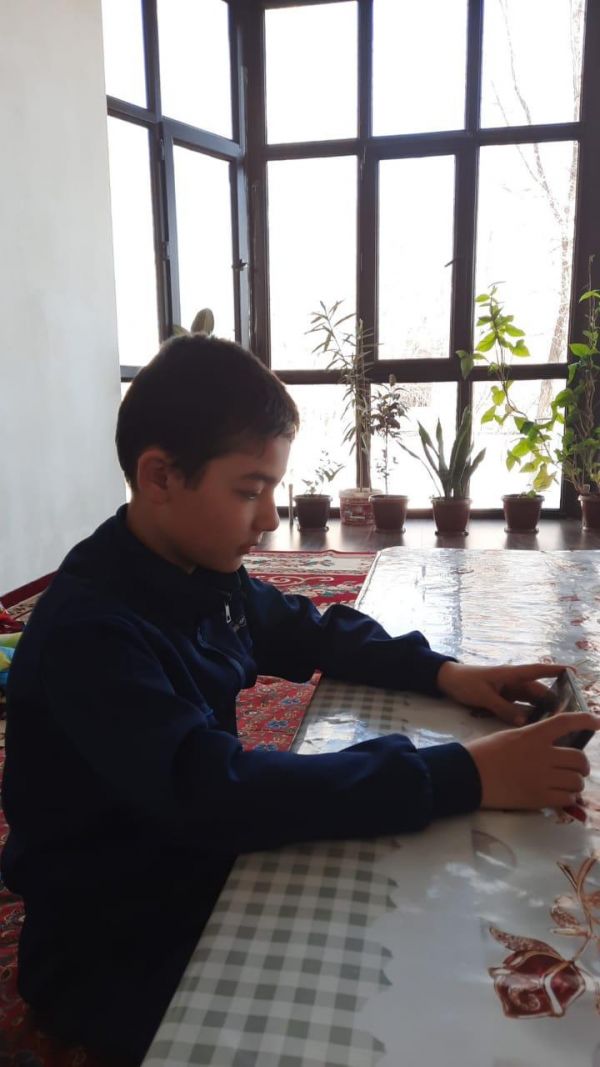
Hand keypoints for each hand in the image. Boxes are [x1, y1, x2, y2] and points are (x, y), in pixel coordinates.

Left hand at [436, 661, 567, 724]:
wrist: (446, 681)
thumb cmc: (465, 682)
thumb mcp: (484, 696)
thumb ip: (503, 708)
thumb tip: (525, 721)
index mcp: (511, 674)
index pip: (538, 670)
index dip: (556, 670)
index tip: (574, 673)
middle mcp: (514, 682)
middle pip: (538, 692)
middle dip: (552, 703)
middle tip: (565, 719)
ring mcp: (509, 691)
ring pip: (530, 702)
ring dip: (540, 711)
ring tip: (554, 726)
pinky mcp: (503, 699)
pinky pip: (520, 708)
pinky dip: (527, 715)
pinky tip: (534, 727)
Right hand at [466, 712, 599, 809]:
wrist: (469, 775)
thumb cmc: (485, 752)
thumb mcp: (511, 736)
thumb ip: (533, 739)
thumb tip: (552, 748)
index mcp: (534, 734)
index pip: (566, 723)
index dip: (585, 720)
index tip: (597, 722)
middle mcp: (543, 754)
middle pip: (579, 759)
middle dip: (582, 765)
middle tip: (577, 768)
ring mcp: (543, 777)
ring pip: (577, 781)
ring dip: (576, 783)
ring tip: (567, 785)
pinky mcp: (539, 798)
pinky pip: (568, 799)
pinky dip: (569, 798)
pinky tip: (561, 797)